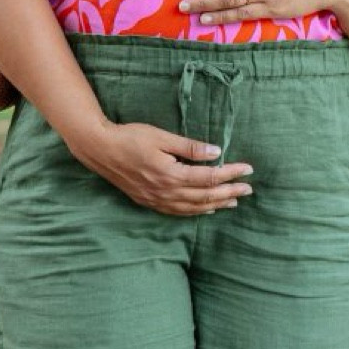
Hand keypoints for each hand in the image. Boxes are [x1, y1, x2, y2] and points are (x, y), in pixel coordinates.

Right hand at [73, 120, 253, 215]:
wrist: (100, 149)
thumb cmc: (130, 137)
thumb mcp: (162, 137)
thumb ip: (190, 147)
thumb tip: (216, 152)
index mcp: (171, 174)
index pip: (209, 177)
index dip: (231, 174)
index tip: (248, 170)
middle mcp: (166, 192)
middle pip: (205, 196)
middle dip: (229, 192)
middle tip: (248, 189)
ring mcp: (157, 199)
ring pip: (193, 207)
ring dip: (216, 204)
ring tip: (233, 202)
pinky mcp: (149, 201)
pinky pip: (178, 211)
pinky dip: (195, 211)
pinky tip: (205, 209)